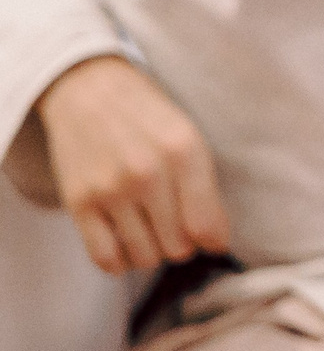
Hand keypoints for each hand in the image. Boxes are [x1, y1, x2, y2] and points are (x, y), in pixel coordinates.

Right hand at [36, 55, 230, 275]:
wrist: (87, 89)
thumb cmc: (146, 113)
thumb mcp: (188, 135)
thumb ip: (205, 186)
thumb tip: (216, 241)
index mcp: (184, 151)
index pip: (206, 225)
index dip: (214, 240)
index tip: (212, 238)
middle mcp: (147, 173)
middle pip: (177, 247)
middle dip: (183, 244)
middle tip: (176, 226)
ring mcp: (109, 190)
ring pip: (144, 257)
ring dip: (152, 252)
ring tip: (151, 230)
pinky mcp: (78, 202)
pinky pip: (105, 257)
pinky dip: (120, 261)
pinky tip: (126, 243)